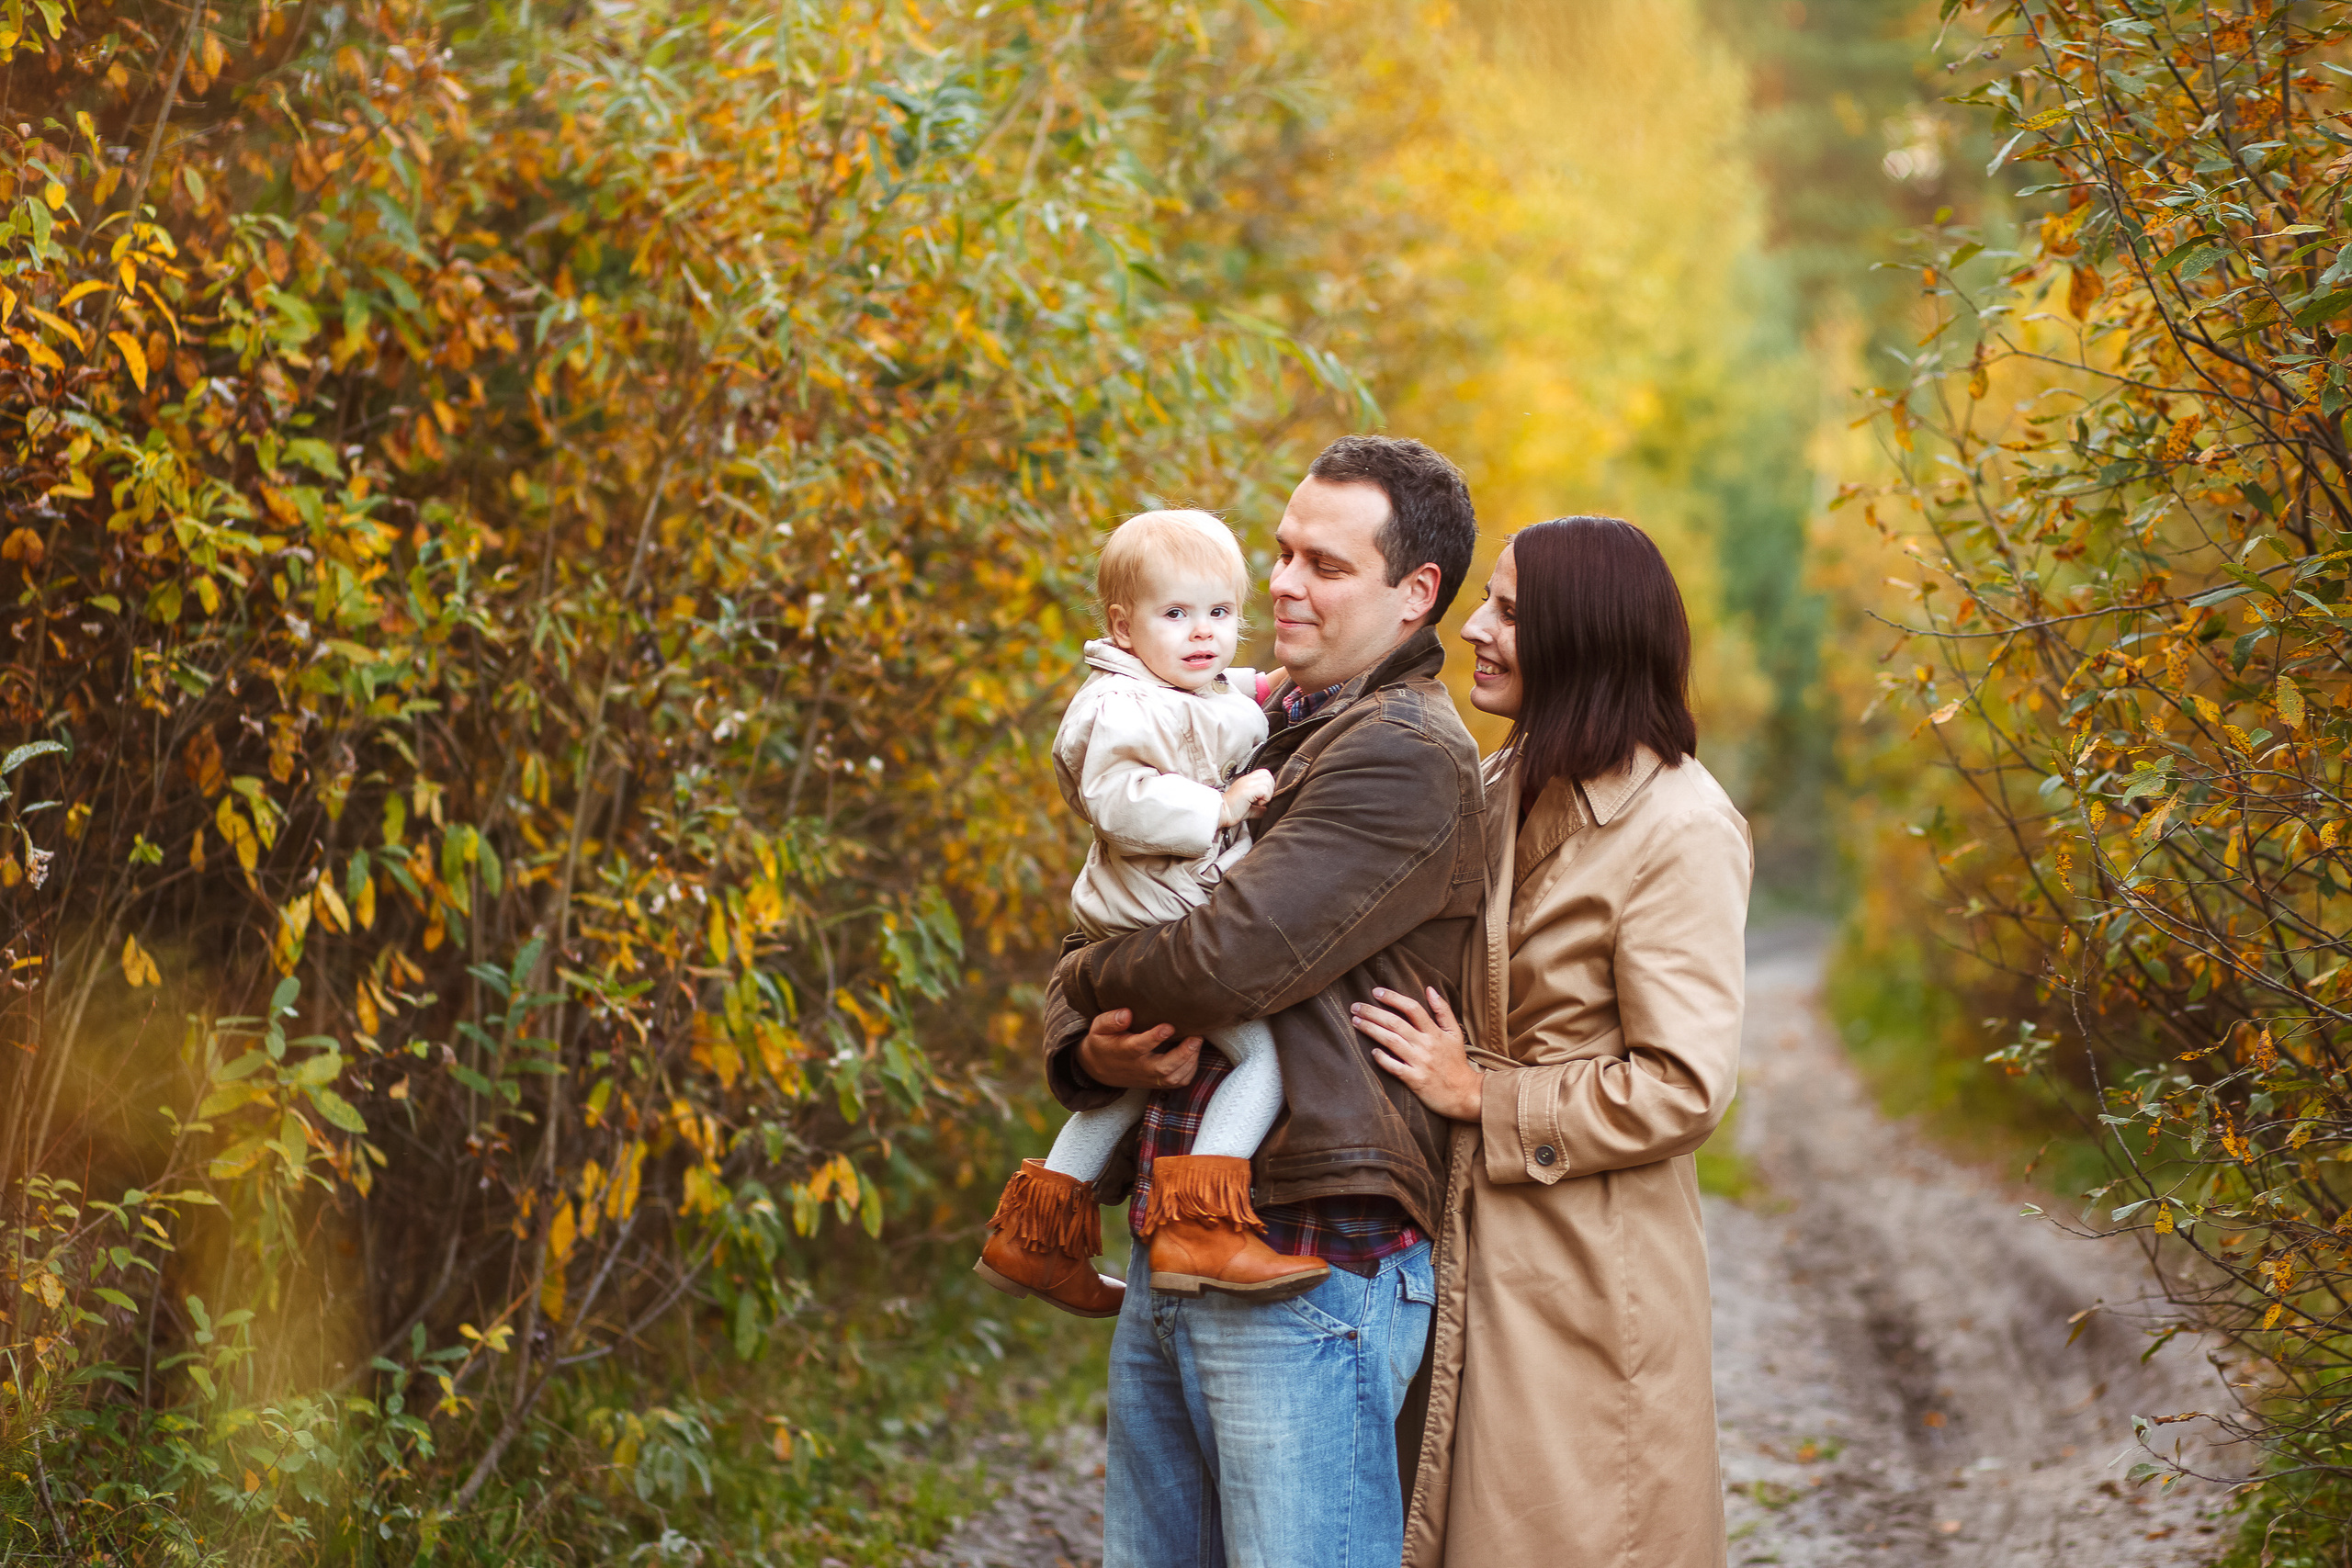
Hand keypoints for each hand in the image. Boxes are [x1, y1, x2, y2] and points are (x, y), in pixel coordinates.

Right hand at [1076, 1008, 1202, 1090]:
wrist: (1099, 1069)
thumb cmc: (1103, 1042)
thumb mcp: (1098, 1028)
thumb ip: (1111, 1020)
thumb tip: (1127, 1013)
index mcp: (1123, 1051)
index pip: (1139, 1047)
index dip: (1154, 1038)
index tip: (1168, 1026)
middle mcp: (1138, 1067)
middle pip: (1162, 1068)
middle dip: (1182, 1054)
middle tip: (1195, 1037)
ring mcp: (1149, 1077)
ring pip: (1173, 1078)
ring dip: (1189, 1061)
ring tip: (1197, 1041)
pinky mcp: (1156, 1082)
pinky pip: (1177, 1082)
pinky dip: (1190, 1070)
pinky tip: (1194, 1053)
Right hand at [1219, 768, 1275, 825]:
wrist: (1221, 813)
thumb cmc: (1231, 811)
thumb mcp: (1248, 808)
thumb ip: (1257, 808)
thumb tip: (1266, 810)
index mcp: (1246, 781)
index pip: (1264, 773)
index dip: (1267, 785)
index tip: (1262, 797)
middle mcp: (1247, 779)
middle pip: (1267, 774)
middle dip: (1269, 788)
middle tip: (1262, 799)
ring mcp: (1247, 783)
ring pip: (1268, 781)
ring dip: (1267, 794)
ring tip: (1258, 802)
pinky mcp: (1247, 789)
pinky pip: (1265, 789)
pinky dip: (1264, 798)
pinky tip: (1256, 803)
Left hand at [1352, 986, 1482, 1121]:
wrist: (1464, 1094)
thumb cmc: (1456, 1062)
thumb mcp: (1455, 1033)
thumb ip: (1443, 1010)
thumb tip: (1430, 989)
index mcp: (1435, 1032)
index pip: (1412, 1008)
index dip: (1393, 998)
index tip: (1376, 992)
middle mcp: (1426, 1045)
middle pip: (1395, 1023)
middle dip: (1373, 1012)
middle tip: (1355, 1006)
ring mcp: (1420, 1063)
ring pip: (1391, 1041)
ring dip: (1371, 1030)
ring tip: (1356, 1022)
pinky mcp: (1415, 1080)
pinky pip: (1394, 1067)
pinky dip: (1382, 1058)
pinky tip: (1372, 1051)